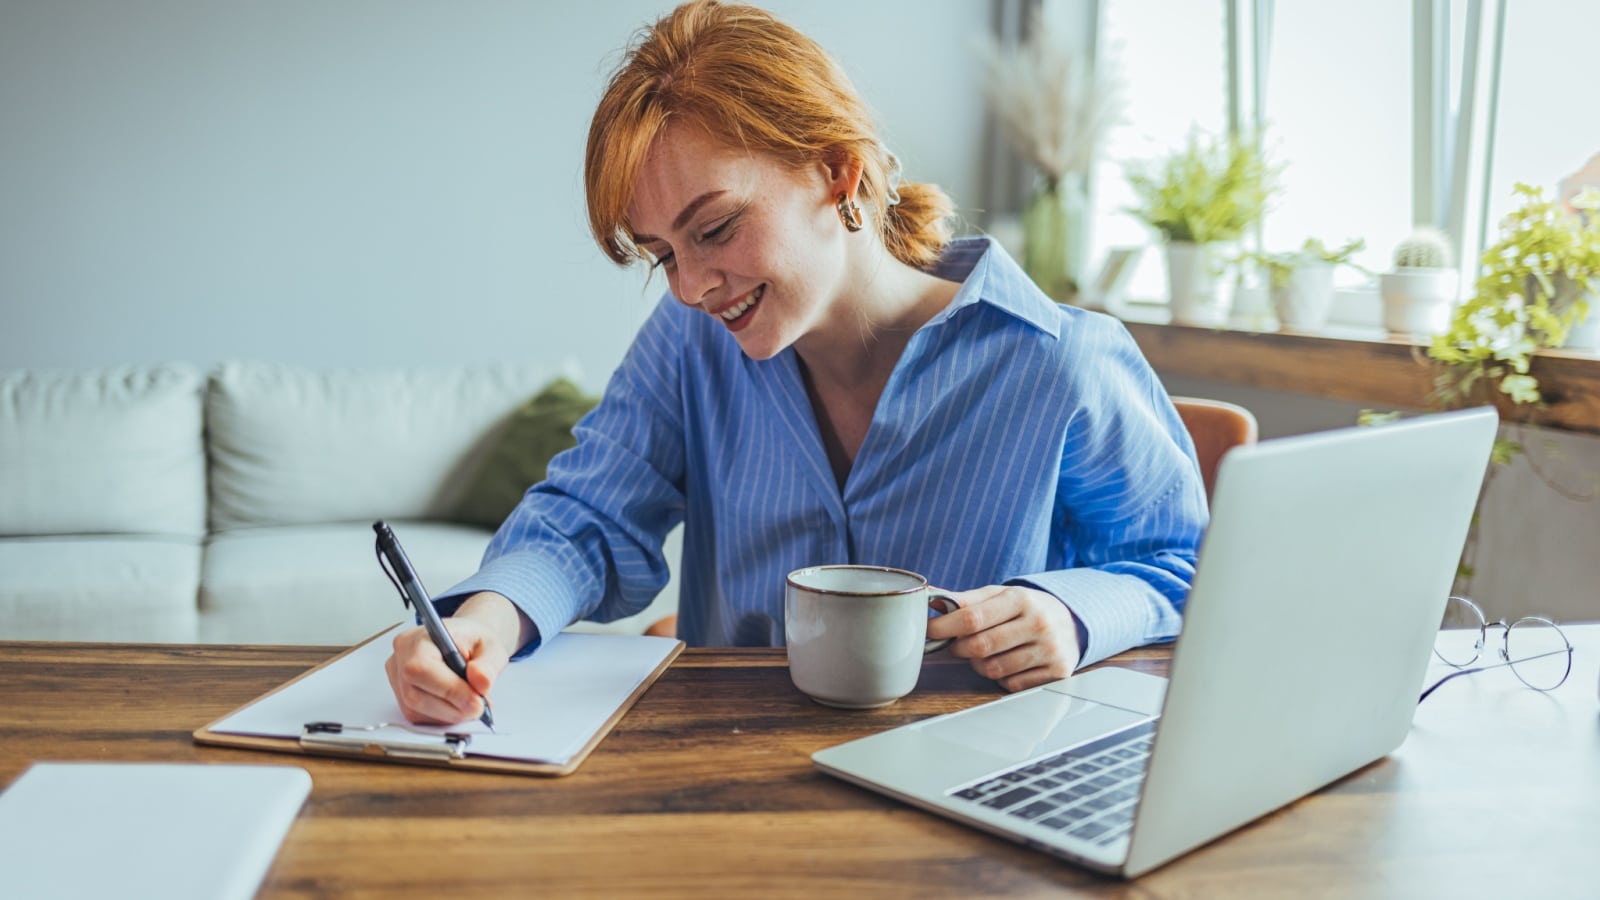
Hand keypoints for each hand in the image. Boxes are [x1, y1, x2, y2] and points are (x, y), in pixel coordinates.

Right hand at [384, 591, 524, 724]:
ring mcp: (397, 680)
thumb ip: (488, 664)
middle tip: (480, 707)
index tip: (477, 701)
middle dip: (453, 707)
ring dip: (450, 714)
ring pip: (416, 711)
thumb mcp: (491, 646)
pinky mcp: (402, 698)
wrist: (468, 644)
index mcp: (417, 639)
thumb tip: (481, 683)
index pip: (421, 669)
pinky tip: (459, 706)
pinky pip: (419, 717)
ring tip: (473, 704)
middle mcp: (400, 659)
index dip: (449, 690)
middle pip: (415, 696)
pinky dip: (443, 717)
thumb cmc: (474, 641)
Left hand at [925, 584, 1082, 692]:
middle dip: (959, 648)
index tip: (929, 630)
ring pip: (994, 669)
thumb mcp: (1000, 595)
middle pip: (980, 646)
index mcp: (1021, 599)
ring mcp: (1050, 650)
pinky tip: (1007, 664)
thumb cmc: (1025, 609)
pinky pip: (1011, 684)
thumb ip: (966, 599)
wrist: (1070, 623)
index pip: (972, 618)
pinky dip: (1002, 678)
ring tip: (985, 653)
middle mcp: (1039, 623)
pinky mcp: (1057, 673)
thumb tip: (932, 599)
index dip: (944, 627)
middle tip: (957, 644)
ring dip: (979, 665)